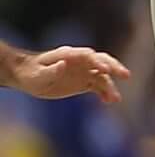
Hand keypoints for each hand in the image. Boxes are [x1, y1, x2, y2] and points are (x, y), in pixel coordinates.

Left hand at [7, 44, 129, 102]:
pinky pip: (99, 87)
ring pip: (103, 76)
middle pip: (102, 61)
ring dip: (111, 86)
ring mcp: (83, 71)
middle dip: (114, 67)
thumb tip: (63, 64)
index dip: (98, 61)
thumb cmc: (30, 74)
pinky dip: (105, 93)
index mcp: (69, 56)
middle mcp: (80, 62)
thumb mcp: (37, 74)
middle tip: (125, 75)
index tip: (105, 70)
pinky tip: (109, 101)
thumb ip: (51, 70)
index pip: (88, 56)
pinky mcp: (84, 82)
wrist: (27, 76)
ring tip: (116, 98)